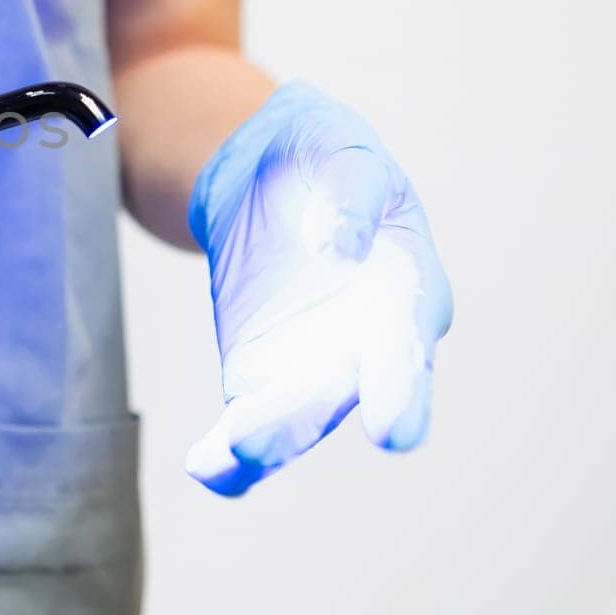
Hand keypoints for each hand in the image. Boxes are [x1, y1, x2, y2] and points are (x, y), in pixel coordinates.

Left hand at [184, 82, 452, 495]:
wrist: (269, 165)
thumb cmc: (327, 154)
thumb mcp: (343, 149)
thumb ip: (352, 193)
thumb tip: (341, 245)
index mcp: (407, 291)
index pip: (410, 346)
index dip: (401, 390)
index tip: (391, 431)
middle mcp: (368, 344)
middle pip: (344, 395)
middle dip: (304, 421)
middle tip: (261, 442)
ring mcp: (313, 364)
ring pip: (293, 418)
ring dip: (263, 441)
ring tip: (224, 457)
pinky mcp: (260, 371)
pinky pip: (247, 420)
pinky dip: (228, 452)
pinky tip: (206, 466)